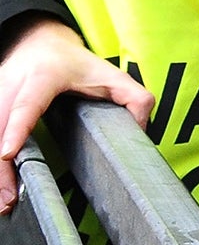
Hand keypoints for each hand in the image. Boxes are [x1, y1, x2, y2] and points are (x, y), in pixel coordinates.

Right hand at [0, 17, 154, 213]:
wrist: (41, 42)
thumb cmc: (75, 63)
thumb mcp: (112, 74)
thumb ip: (136, 98)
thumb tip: (139, 130)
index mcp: (43, 78)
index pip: (26, 106)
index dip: (15, 129)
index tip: (7, 153)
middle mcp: (12, 86)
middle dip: (0, 166)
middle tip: (8, 199)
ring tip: (4, 201)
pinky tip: (0, 186)